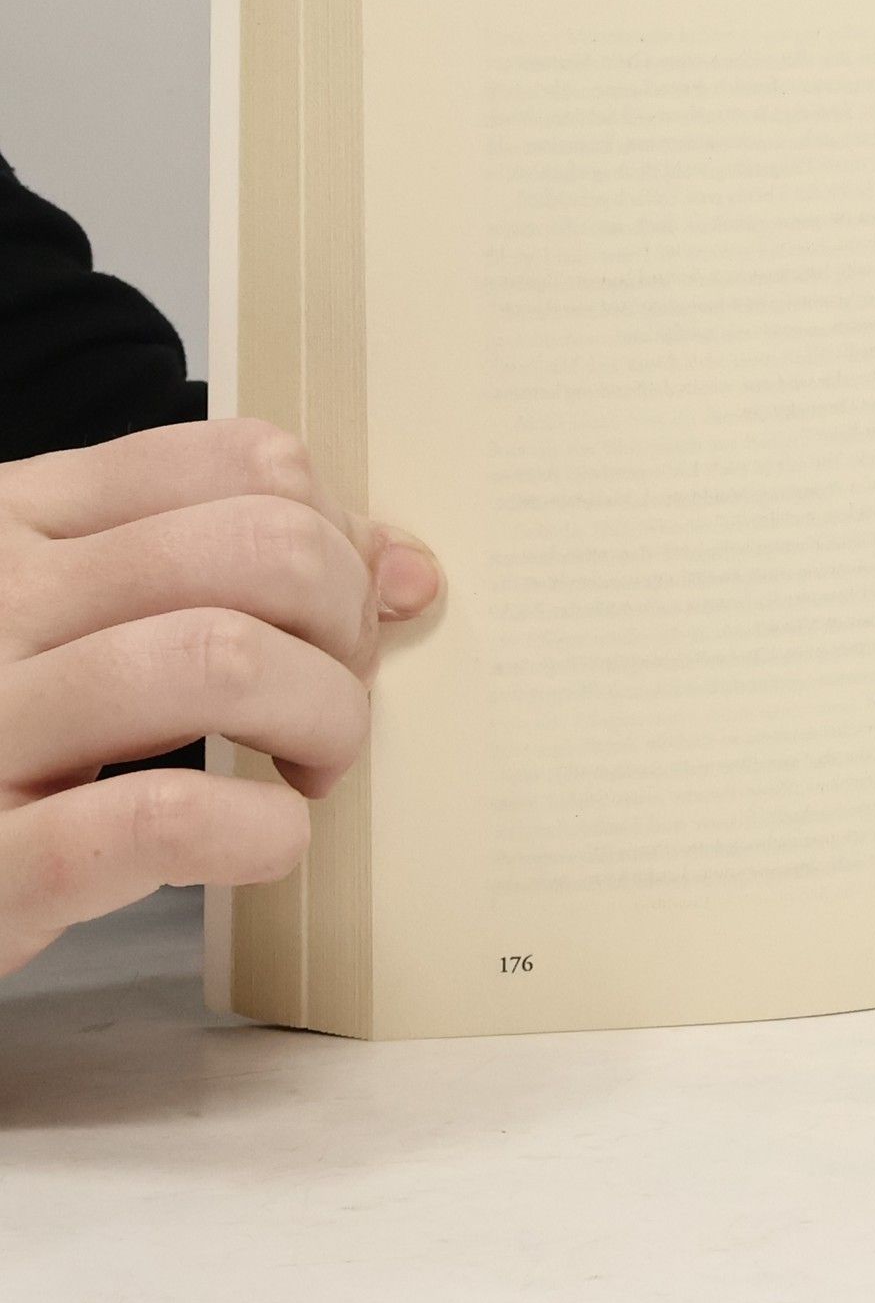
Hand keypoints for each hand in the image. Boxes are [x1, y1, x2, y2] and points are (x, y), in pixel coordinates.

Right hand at [0, 419, 439, 974]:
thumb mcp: (85, 612)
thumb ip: (232, 565)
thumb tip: (407, 571)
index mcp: (22, 517)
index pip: (248, 463)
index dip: (338, 537)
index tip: (342, 615)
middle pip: (263, 548)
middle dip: (348, 627)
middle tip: (333, 699)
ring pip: (224, 658)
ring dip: (322, 718)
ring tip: (309, 767)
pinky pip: (161, 818)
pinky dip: (256, 830)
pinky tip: (264, 839)